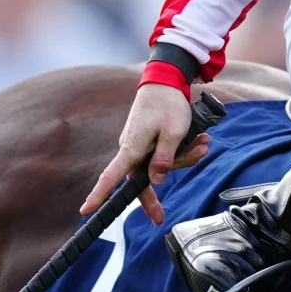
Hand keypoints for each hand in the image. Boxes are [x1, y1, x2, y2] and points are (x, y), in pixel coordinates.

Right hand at [80, 82, 211, 223]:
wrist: (166, 81)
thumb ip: (164, 159)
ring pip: (159, 166)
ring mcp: (139, 146)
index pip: (111, 177)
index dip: (99, 195)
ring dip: (184, 157)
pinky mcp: (148, 142)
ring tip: (203, 142)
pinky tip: (200, 139)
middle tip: (172, 199)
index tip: (86, 211)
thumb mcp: (173, 133)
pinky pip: (164, 155)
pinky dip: (183, 150)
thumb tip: (155, 181)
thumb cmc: (168, 104)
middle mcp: (131, 150)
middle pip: (143, 179)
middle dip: (163, 186)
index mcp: (132, 148)